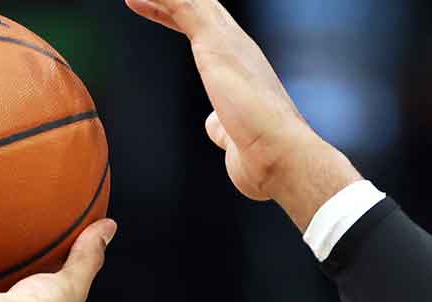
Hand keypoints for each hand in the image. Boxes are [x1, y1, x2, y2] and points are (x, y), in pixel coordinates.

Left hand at [126, 0, 361, 228]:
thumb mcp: (234, 139)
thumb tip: (215, 124)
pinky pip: (183, 4)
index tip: (152, 9)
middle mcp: (237, 47)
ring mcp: (227, 42)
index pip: (203, 30)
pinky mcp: (214, 41)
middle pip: (198, 6)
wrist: (279, 154)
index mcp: (242, 66)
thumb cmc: (262, 157)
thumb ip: (222, 127)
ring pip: (190, 0)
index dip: (175, 17)